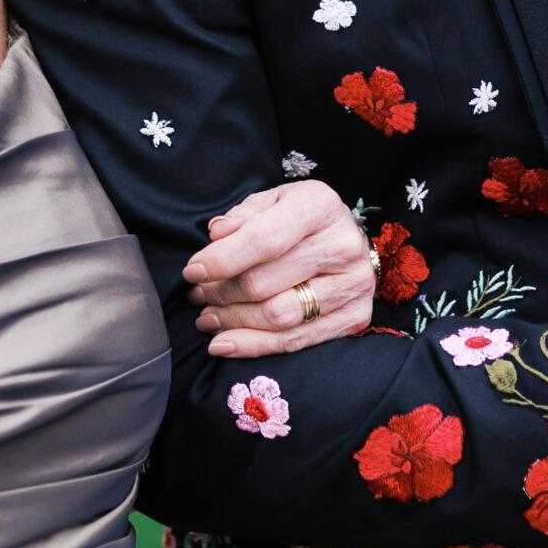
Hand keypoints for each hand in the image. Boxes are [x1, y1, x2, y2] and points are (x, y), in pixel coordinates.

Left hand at [182, 182, 375, 357]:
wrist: (345, 240)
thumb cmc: (299, 219)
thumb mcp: (273, 200)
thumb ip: (245, 215)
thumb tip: (217, 234)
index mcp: (320, 206)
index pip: (264, 239)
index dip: (222, 259)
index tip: (192, 271)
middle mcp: (343, 246)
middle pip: (265, 283)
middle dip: (220, 293)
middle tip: (197, 294)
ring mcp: (354, 285)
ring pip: (278, 317)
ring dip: (232, 321)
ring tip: (207, 317)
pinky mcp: (355, 318)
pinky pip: (295, 342)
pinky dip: (253, 346)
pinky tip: (224, 343)